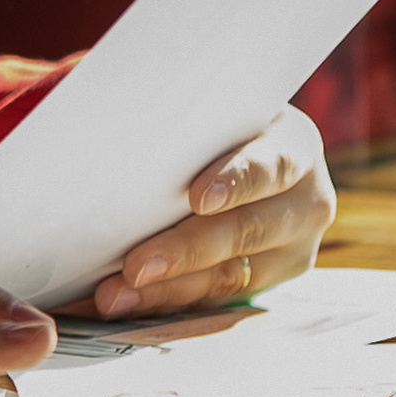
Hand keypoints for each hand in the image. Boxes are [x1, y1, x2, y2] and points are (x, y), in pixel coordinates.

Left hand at [92, 104, 335, 318]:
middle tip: (136, 266)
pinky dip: (168, 301)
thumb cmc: (214, 122)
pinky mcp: (269, 281)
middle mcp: (305, 201)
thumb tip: (89, 95)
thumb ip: (170, 109)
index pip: (270, 165)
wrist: (245, 151)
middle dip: (186, 251)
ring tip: (117, 295)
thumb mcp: (208, 107)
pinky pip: (217, 298)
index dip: (236, 181)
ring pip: (229, 276)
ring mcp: (293, 248)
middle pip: (246, 231)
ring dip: (168, 288)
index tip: (198, 198)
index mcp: (294, 145)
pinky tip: (128, 301)